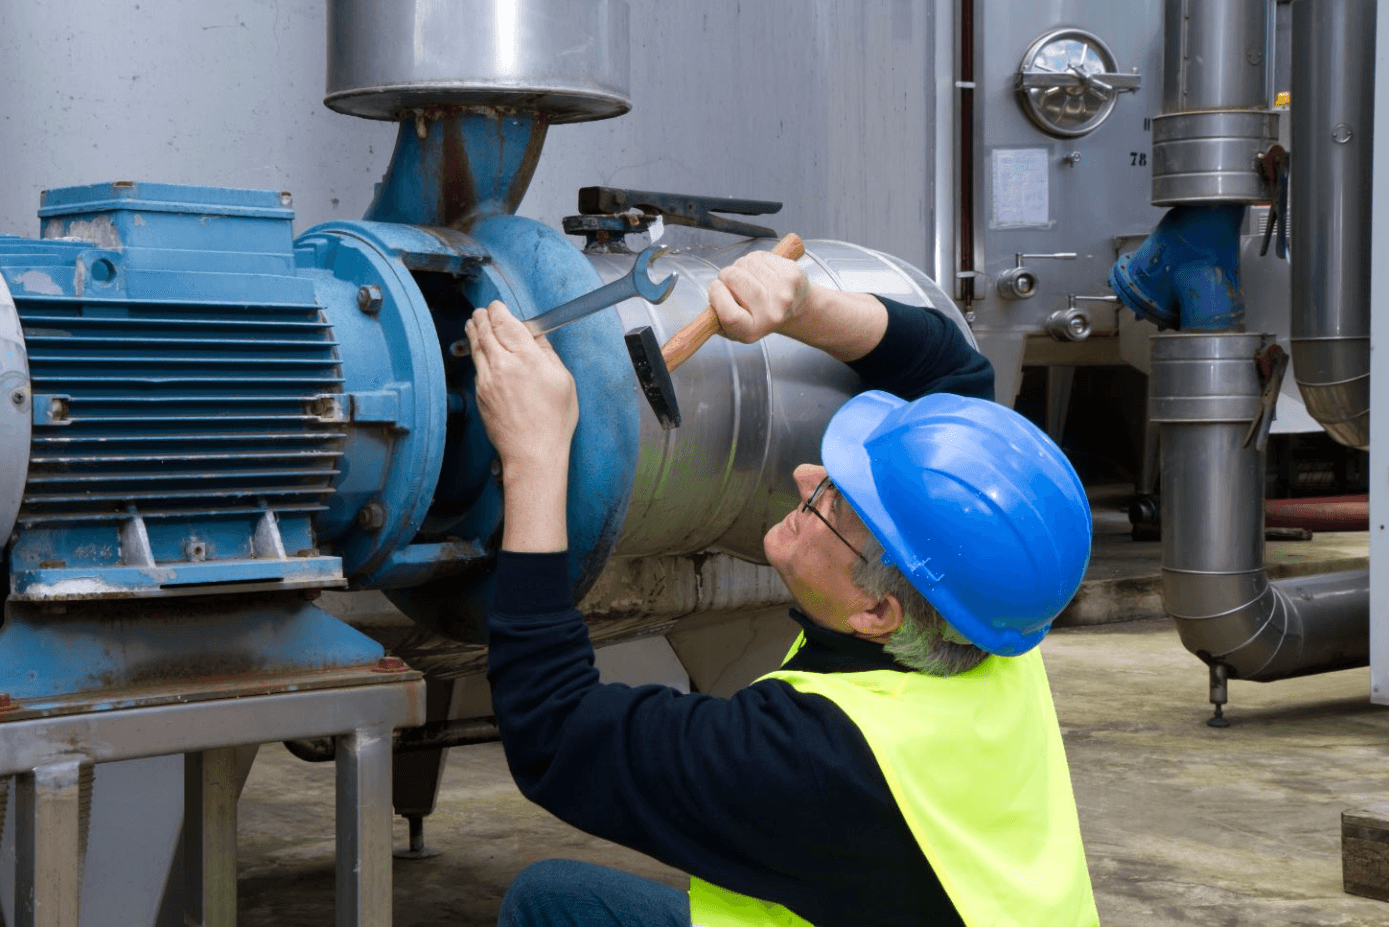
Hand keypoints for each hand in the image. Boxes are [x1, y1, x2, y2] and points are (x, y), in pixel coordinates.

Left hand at [466, 302, 577, 550]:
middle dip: (483, 316)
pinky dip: (477, 354)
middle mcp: (502, 365)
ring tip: (474, 323)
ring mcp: (487, 379)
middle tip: (483, 311)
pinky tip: (481, 352)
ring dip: (474, 331)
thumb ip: (546, 353)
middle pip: (485, 329)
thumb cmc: (553, 420)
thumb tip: (534, 336)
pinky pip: (476, 366)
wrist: (532, 452)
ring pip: (475, 346)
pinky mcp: (480, 394)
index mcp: (526, 357)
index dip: (499, 310)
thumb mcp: (563, 380)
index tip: (499, 306)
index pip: (505, 321)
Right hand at [706, 250, 809, 343]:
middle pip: (734, 279)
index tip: (715, 289)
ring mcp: (783, 292)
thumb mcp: (733, 327)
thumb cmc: (757, 317)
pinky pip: (760, 256)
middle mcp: (771, 313)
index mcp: (752, 331)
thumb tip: (714, 293)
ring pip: (746, 263)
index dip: (716, 296)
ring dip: (741, 266)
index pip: (730, 314)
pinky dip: (755, 259)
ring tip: (748, 277)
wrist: (795, 309)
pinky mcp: (791, 273)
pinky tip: (760, 271)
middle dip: (725, 275)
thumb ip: (717, 315)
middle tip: (731, 282)